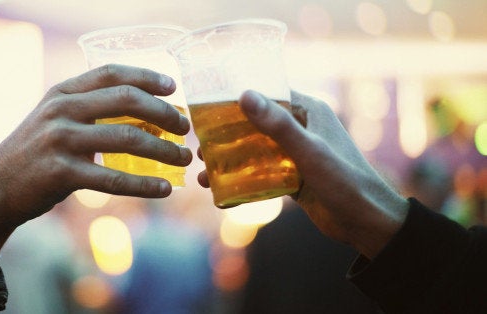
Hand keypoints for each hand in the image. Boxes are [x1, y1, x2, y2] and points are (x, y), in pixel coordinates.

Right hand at [0, 65, 191, 253]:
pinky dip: (144, 185)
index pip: (111, 73)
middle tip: (184, 127)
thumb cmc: (32, 154)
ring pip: (127, 138)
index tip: (173, 87)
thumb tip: (143, 113)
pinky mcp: (62, 173)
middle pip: (126, 100)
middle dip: (163, 112)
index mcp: (62, 92)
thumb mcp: (53, 120)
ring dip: (163, 150)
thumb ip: (88, 110)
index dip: (146, 76)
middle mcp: (61, 110)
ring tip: (183, 158)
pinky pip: (114, 179)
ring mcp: (60, 140)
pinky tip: (164, 190)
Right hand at [198, 90, 408, 257]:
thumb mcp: (309, 151)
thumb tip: (245, 94)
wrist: (367, 224)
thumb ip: (278, 125)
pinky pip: (261, 173)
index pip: (268, 95)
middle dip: (227, 135)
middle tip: (201, 146)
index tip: (208, 107)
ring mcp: (296, 154)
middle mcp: (302, 128)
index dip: (238, 99)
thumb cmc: (345, 181)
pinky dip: (242, 180)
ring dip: (230, 160)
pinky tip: (221, 191)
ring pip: (255, 151)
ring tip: (204, 172)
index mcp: (309, 111)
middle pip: (256, 124)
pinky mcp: (293, 177)